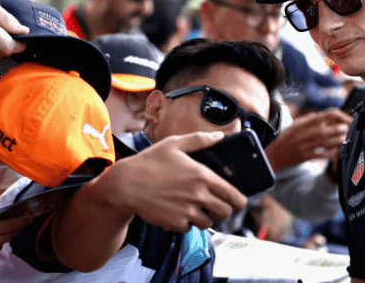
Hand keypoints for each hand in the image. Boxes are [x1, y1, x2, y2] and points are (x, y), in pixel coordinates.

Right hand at [91, 131, 247, 231]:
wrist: (125, 184)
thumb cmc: (150, 161)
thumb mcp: (174, 144)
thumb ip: (200, 140)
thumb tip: (220, 136)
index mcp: (202, 176)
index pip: (234, 196)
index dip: (239, 200)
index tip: (237, 200)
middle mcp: (197, 196)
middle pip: (225, 212)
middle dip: (222, 208)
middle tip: (214, 202)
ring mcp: (186, 212)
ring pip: (207, 222)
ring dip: (203, 215)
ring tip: (193, 205)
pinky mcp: (174, 224)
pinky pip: (188, 227)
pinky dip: (185, 222)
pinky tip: (176, 210)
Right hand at [264, 108, 352, 170]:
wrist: (273, 156)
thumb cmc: (283, 140)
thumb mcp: (291, 127)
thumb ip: (304, 120)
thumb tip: (318, 115)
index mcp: (298, 126)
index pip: (316, 117)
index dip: (330, 116)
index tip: (339, 116)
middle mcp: (300, 135)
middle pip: (322, 130)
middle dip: (336, 128)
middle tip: (345, 127)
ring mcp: (302, 146)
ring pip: (323, 142)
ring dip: (336, 139)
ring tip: (344, 137)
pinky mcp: (304, 157)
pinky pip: (320, 154)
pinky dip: (329, 152)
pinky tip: (336, 150)